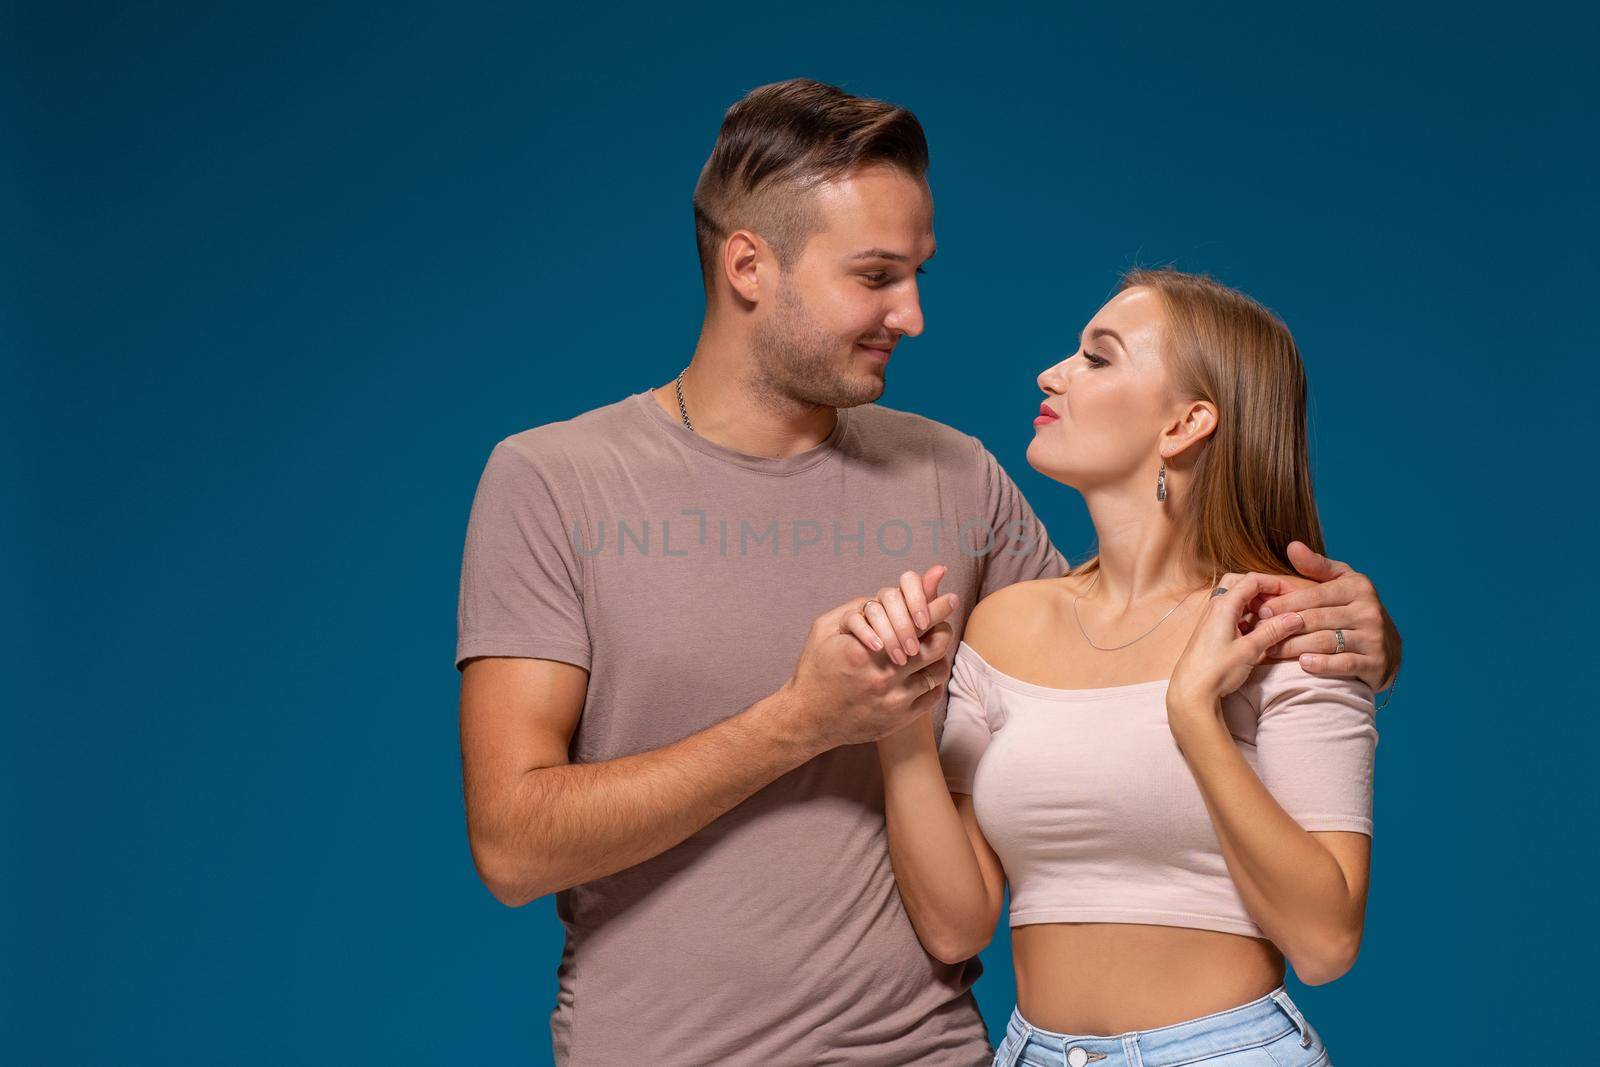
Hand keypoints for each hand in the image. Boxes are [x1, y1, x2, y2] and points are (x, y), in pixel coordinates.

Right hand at [782, 574, 959, 750]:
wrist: (808, 719)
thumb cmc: (815, 669)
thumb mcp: (825, 630)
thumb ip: (858, 608)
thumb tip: (890, 591)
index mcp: (864, 651)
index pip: (915, 623)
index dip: (937, 608)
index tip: (949, 599)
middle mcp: (883, 676)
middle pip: (934, 645)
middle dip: (942, 629)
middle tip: (942, 623)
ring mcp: (894, 700)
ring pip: (937, 670)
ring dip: (939, 655)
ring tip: (933, 646)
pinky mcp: (900, 719)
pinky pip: (932, 694)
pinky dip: (933, 679)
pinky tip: (925, 671)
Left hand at [1167, 573, 1306, 734]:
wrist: (1191, 692)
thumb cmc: (1216, 670)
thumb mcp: (1250, 650)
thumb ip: (1273, 631)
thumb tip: (1295, 618)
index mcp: (1223, 606)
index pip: (1252, 580)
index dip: (1275, 583)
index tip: (1293, 594)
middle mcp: (1215, 607)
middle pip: (1242, 583)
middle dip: (1264, 589)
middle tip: (1281, 604)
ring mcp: (1211, 619)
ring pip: (1237, 599)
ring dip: (1256, 604)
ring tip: (1273, 619)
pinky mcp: (1211, 632)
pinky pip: (1232, 614)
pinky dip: (1247, 616)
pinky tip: (1258, 631)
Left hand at [1256, 541, 1399, 690]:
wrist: (1388, 649)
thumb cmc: (1353, 609)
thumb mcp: (1341, 582)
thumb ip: (1316, 566)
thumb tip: (1292, 546)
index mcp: (1358, 587)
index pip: (1315, 594)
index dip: (1286, 602)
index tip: (1262, 609)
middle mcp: (1368, 610)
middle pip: (1317, 619)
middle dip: (1285, 625)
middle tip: (1260, 632)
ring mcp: (1374, 637)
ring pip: (1326, 641)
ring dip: (1295, 646)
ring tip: (1272, 650)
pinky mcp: (1376, 662)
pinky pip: (1344, 663)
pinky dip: (1323, 664)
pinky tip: (1303, 663)